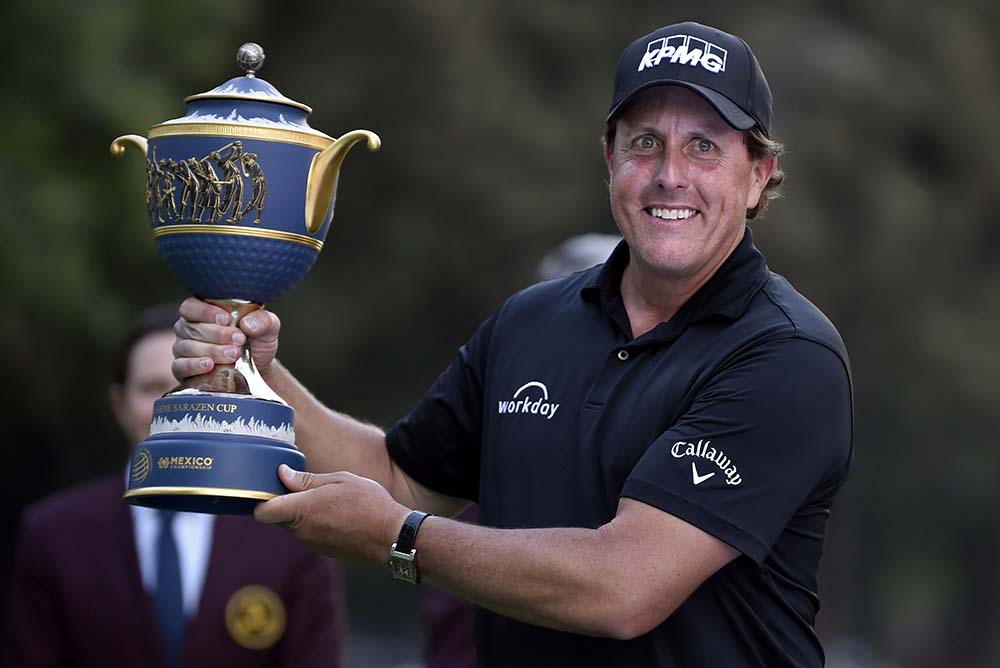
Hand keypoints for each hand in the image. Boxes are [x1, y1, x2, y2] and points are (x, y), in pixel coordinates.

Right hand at [171, 297, 281, 381]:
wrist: (258, 371)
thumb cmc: (256, 343)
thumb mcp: (267, 329)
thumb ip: (263, 320)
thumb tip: (247, 324)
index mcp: (203, 313)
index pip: (191, 307)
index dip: (205, 311)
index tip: (226, 319)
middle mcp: (189, 329)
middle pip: (192, 328)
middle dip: (217, 334)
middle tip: (239, 340)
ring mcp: (183, 350)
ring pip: (188, 347)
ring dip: (212, 350)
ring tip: (233, 354)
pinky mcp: (183, 370)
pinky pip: (181, 366)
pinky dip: (195, 365)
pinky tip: (209, 365)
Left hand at [255, 465, 410, 563]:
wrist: (392, 535)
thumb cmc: (368, 502)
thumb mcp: (340, 480)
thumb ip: (307, 479)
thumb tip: (282, 474)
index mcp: (302, 510)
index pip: (263, 512)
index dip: (262, 501)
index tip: (272, 489)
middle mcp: (303, 531)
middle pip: (280, 518)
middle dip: (288, 504)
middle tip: (309, 489)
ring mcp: (313, 544)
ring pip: (297, 526)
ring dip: (305, 515)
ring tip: (331, 502)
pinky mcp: (326, 551)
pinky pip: (312, 535)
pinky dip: (319, 525)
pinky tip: (340, 516)